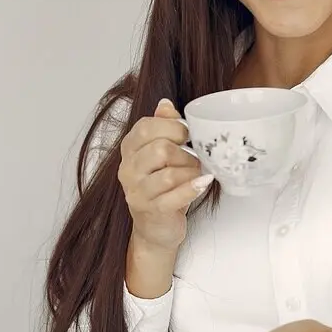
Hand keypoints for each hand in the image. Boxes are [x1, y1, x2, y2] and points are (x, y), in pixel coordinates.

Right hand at [117, 98, 209, 253]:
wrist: (155, 228)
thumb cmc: (161, 187)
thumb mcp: (160, 154)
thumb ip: (162, 127)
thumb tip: (165, 103)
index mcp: (129, 149)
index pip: (146, 127)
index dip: (172, 127)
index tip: (187, 134)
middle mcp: (128, 169)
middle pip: (159, 149)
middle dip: (185, 152)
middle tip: (195, 157)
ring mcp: (136, 191)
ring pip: (169, 173)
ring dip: (191, 171)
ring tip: (198, 172)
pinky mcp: (150, 210)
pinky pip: (174, 196)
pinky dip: (193, 188)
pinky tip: (203, 182)